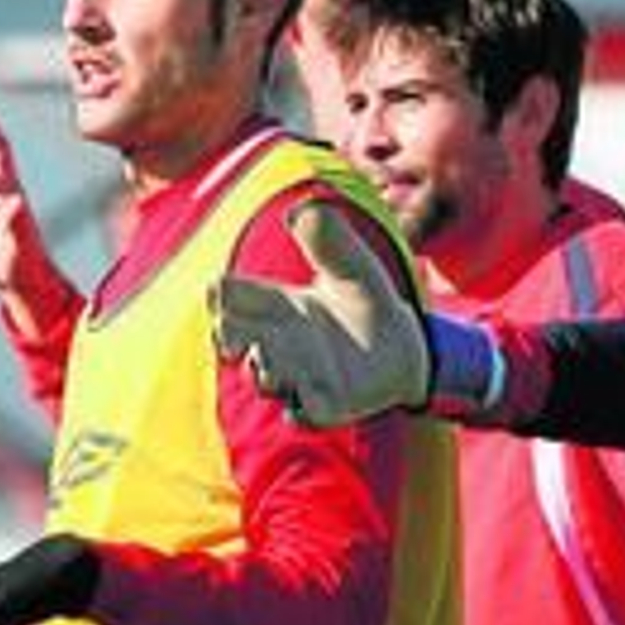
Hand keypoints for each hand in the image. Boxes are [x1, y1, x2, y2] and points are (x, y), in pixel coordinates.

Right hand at [211, 203, 430, 426]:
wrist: (406, 343)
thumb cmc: (366, 299)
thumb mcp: (351, 263)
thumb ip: (328, 238)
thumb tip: (301, 211)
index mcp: (276, 304)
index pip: (232, 299)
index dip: (220, 296)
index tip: (218, 290)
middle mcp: (280, 342)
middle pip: (238, 341)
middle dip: (229, 340)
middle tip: (231, 340)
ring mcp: (301, 375)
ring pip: (267, 379)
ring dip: (263, 374)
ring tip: (264, 364)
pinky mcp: (329, 404)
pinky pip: (307, 414)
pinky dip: (302, 411)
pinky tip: (298, 407)